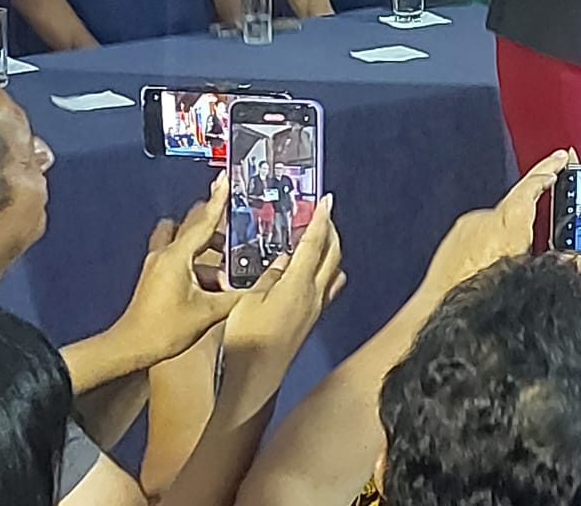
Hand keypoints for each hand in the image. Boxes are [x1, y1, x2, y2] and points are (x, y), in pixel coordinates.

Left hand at [115, 175, 246, 363]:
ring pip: (182, 240)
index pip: (203, 221)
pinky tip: (212, 277)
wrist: (128, 348)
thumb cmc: (165, 329)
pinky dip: (195, 258)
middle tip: (233, 222)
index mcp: (177, 257)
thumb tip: (262, 285)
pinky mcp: (155, 276)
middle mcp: (165, 254)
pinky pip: (178, 255)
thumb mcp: (208, 313)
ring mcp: (157, 264)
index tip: (225, 179)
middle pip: (191, 225)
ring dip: (203, 242)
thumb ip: (236, 296)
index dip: (217, 200)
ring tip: (225, 256)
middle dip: (212, 220)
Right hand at [217, 195, 344, 421]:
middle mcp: (314, 294)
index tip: (326, 200)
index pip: (315, 244)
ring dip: (330, 251)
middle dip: (329, 231)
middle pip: (332, 254)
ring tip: (317, 239)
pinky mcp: (312, 320)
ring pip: (333, 271)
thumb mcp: (248, 300)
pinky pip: (328, 288)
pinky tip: (313, 272)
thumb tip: (283, 259)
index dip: (321, 219)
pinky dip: (326, 271)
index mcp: (298, 284)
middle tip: (320, 215)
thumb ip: (268, 276)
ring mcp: (316, 308)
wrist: (256, 379)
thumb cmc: (246, 339)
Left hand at [419, 149, 572, 301]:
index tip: (560, 158)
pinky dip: (489, 244)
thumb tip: (574, 256)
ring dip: (507, 236)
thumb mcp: (533, 280)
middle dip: (531, 215)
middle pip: (517, 206)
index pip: (532, 186)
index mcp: (508, 227)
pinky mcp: (455, 237)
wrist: (442, 313)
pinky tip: (490, 265)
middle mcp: (485, 221)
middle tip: (545, 223)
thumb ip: (558, 262)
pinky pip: (480, 232)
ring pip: (497, 222)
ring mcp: (467, 227)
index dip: (550, 169)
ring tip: (509, 262)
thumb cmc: (480, 301)